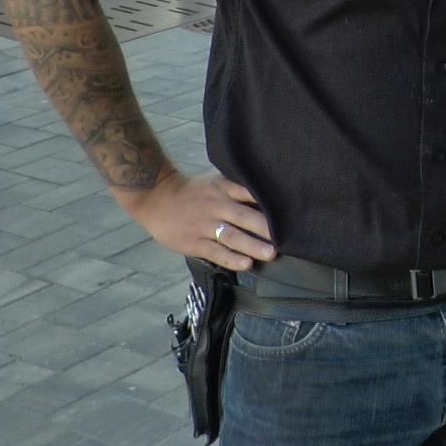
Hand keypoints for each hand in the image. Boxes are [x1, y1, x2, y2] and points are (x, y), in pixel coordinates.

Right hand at [118, 172, 275, 269]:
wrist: (156, 197)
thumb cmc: (193, 191)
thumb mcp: (215, 182)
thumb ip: (237, 189)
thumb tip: (269, 199)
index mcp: (224, 188)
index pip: (249, 192)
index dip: (268, 201)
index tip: (289, 211)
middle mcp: (216, 205)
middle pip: (245, 217)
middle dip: (266, 228)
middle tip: (286, 237)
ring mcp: (205, 225)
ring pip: (232, 236)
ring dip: (253, 245)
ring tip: (271, 253)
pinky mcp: (195, 242)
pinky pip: (216, 252)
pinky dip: (232, 259)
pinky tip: (247, 264)